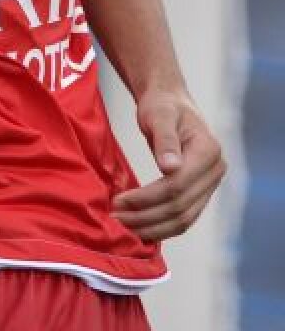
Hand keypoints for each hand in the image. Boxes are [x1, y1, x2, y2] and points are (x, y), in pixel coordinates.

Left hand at [111, 88, 225, 241]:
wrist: (170, 102)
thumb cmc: (162, 105)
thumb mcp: (159, 115)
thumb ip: (165, 140)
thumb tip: (170, 168)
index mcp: (208, 151)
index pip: (177, 185)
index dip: (147, 198)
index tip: (119, 202)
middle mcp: (215, 171)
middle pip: (181, 206)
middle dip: (146, 216)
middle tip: (116, 218)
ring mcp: (210, 184)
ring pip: (184, 218)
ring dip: (153, 227)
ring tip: (124, 227)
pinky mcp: (200, 192)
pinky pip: (184, 217)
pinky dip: (162, 227)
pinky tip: (139, 229)